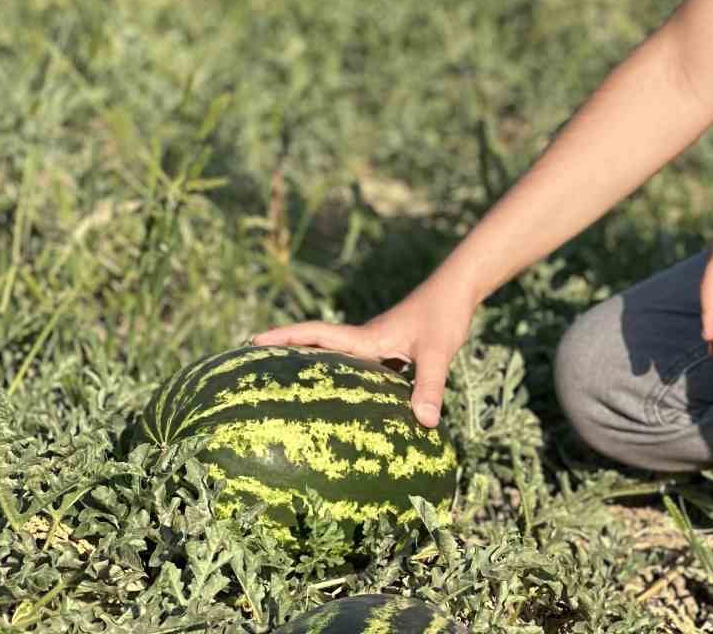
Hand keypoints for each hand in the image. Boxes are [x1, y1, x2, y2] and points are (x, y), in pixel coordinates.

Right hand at [250, 277, 475, 428]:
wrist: (460, 290)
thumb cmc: (445, 314)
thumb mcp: (438, 353)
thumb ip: (430, 386)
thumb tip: (424, 423)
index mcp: (366, 338)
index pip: (316, 335)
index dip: (285, 338)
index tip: (253, 341)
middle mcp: (366, 340)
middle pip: (318, 346)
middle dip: (288, 352)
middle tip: (254, 365)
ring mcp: (378, 345)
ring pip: (339, 358)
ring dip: (315, 365)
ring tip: (291, 388)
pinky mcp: (392, 350)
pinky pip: (362, 367)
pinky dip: (348, 378)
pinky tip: (351, 399)